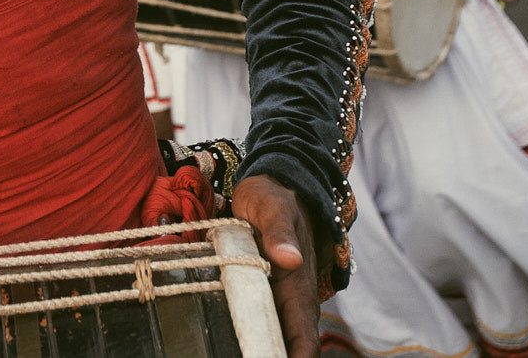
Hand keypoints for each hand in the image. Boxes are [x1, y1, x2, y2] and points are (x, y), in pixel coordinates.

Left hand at [231, 175, 319, 357]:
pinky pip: (256, 319)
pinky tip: (226, 342)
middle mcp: (292, 298)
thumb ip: (279, 231)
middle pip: (287, 344)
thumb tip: (290, 259)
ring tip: (224, 353)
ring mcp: (278, 297)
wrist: (273, 187)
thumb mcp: (272, 207)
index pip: (303, 338)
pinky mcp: (262, 291)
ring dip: (257, 346)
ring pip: (272, 334)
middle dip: (268, 354)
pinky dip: (246, 334)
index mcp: (298, 285)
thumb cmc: (273, 197)